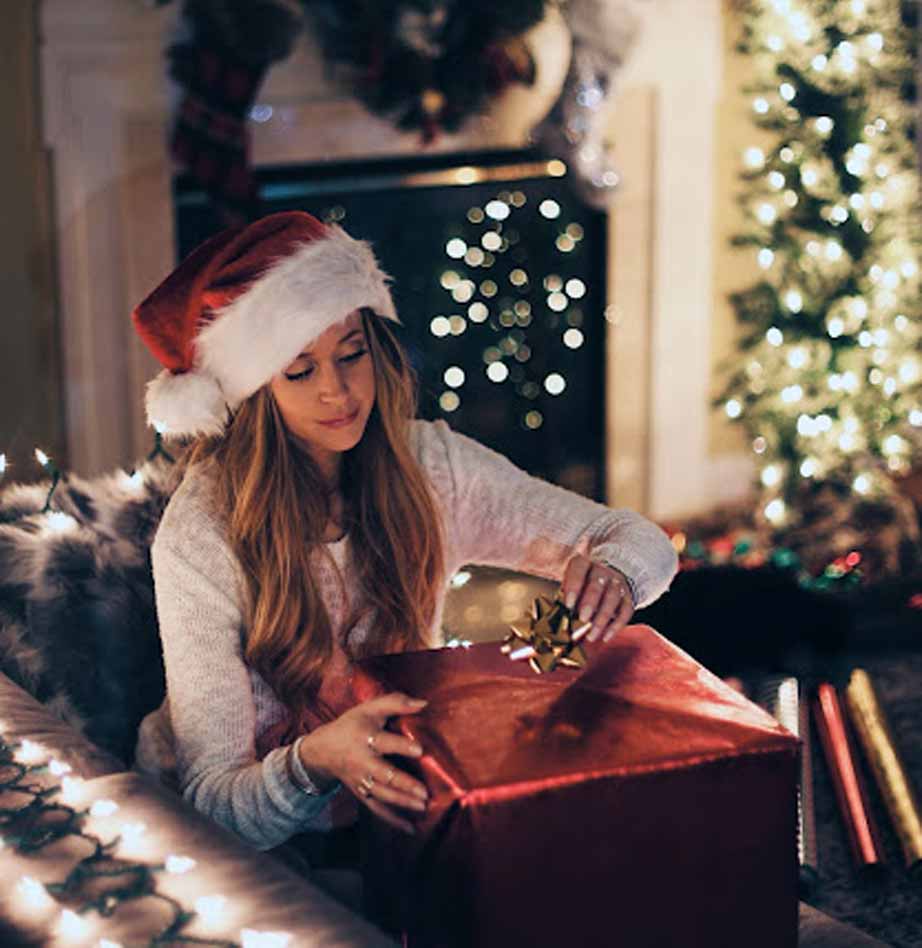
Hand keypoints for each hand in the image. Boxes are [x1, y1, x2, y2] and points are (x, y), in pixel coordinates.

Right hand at [297, 692, 429, 834]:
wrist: (323, 750)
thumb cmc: (353, 724)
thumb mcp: (369, 708)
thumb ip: (396, 702)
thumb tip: (424, 703)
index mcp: (365, 737)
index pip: (384, 742)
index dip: (401, 745)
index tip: (420, 749)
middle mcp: (362, 761)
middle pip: (383, 774)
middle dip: (403, 784)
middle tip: (424, 792)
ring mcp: (361, 780)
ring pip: (381, 794)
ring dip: (402, 802)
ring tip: (423, 806)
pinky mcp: (361, 793)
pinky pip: (377, 809)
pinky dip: (393, 820)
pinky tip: (411, 829)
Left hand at [559, 554, 634, 642]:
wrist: (609, 577)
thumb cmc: (583, 584)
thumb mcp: (572, 584)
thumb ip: (566, 597)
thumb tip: (558, 620)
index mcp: (584, 564)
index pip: (579, 569)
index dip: (573, 586)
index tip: (568, 604)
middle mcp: (603, 570)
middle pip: (597, 585)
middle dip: (590, 603)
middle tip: (582, 619)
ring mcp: (617, 583)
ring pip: (612, 599)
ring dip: (602, 619)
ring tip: (591, 635)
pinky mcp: (628, 597)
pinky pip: (625, 611)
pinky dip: (616, 626)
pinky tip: (605, 637)